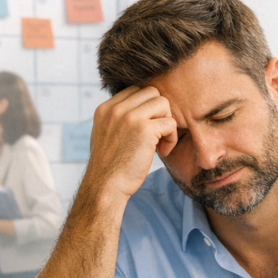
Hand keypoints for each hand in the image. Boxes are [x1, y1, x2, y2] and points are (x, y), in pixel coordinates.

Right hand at [82, 85, 177, 203]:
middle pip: (152, 93)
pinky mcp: (144, 129)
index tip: (146, 129)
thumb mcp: (105, 135)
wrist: (105, 186)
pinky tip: (162, 152)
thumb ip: (117, 120)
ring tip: (160, 143)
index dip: (148, 108)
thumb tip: (139, 110)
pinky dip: (171, 138)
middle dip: (159, 112)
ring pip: (163, 103)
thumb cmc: (109, 167)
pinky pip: (170, 122)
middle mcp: (116, 109)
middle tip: (157, 134)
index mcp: (105, 108)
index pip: (136, 91)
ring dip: (167, 123)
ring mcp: (130, 117)